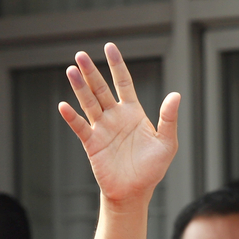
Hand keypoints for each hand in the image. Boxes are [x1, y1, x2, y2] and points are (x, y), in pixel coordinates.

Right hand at [59, 42, 180, 203]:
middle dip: (91, 72)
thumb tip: (175, 95)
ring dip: (79, 87)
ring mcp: (102, 129)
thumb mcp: (167, 143)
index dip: (117, 65)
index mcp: (133, 112)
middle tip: (80, 54)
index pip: (123, 83)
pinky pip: (80, 127)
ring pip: (88, 103)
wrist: (135, 191)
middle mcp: (115, 116)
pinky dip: (71, 117)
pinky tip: (64, 106)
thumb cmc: (152, 168)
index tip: (109, 47)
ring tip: (71, 70)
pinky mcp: (92, 144)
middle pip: (100, 89)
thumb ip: (169, 119)